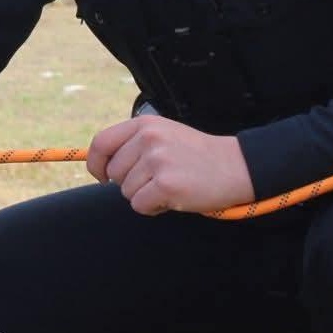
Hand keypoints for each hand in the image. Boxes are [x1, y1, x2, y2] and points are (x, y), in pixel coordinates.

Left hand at [87, 114, 254, 214]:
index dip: (96, 164)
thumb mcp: (164, 135)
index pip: (101, 143)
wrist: (236, 166)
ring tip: (171, 186)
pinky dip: (153, 208)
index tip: (102, 176)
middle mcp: (148, 138)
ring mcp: (157, 160)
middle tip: (159, 180)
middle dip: (131, 183)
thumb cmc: (196, 155)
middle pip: (114, 173)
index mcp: (144, 124)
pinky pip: (140, 205)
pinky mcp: (166, 184)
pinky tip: (173, 198)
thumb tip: (102, 168)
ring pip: (127, 192)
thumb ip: (134, 144)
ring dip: (145, 196)